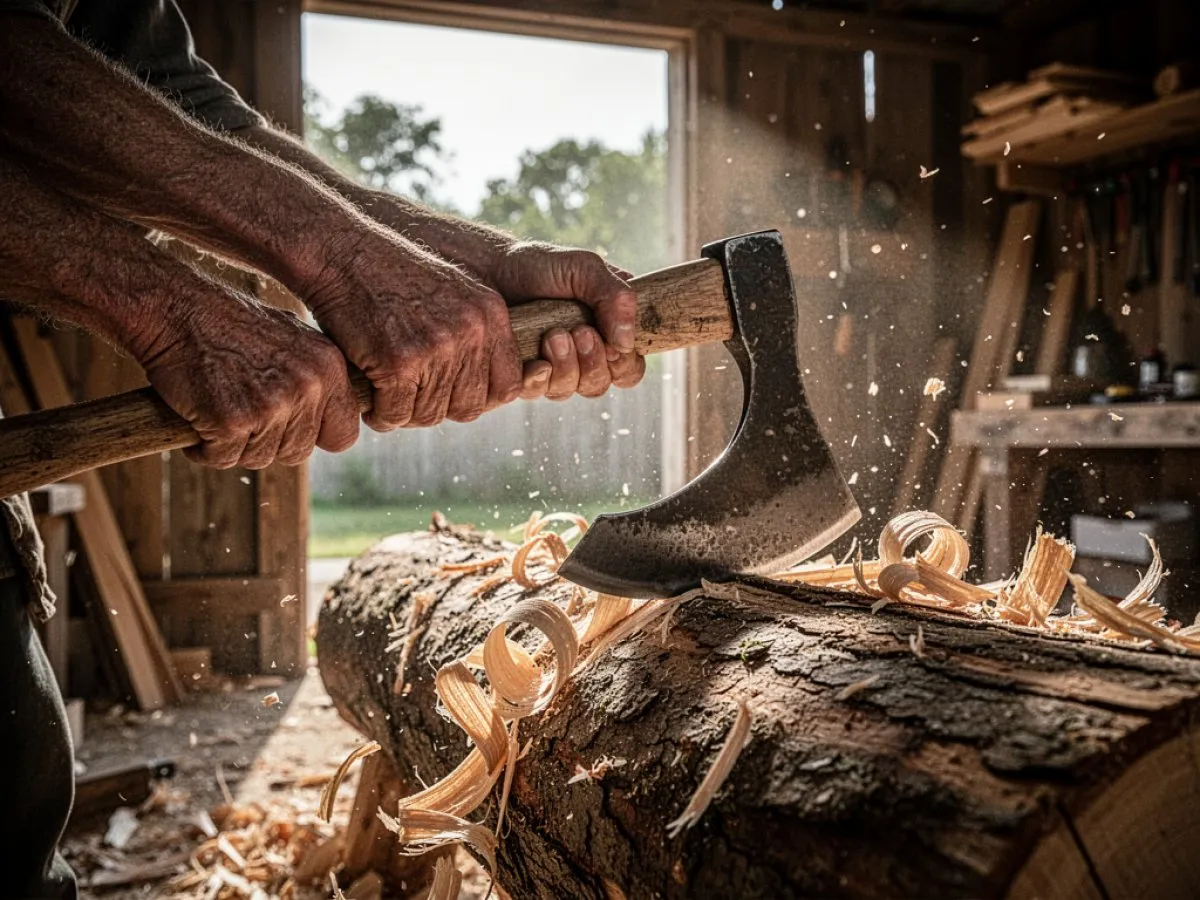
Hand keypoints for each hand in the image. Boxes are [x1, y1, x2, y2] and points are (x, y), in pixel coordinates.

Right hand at [141, 290, 359, 468]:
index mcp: (330, 368)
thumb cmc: (229, 325)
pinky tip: (196, 417)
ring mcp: (272, 405)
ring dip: (234, 445)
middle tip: (239, 415)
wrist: (177, 310)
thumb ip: (315, 378)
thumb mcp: (292, 340)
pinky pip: (222, 458)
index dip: (314, 438)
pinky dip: (204, 448)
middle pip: (297, 453)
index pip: (343, 435)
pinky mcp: (233, 421)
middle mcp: (308, 387)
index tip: (290, 430)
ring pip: (260, 459)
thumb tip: (328, 414)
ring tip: (216, 408)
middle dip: (267, 443)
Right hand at [305, 232, 521, 429]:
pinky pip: (395, 414)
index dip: (478, 397)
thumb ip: (478, 334)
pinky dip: (380, 413)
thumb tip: (494, 390)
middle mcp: (471, 331)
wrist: (344, 253)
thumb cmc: (393, 277)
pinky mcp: (398, 361)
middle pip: (469, 408)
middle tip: (411, 395)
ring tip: (387, 393)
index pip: (507, 386)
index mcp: (491, 315)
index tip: (449, 392)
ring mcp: (436, 347)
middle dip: (438, 407)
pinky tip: (370, 394)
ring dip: (405, 412)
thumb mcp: (455, 293)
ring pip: (430, 415)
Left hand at [487, 242, 645, 399]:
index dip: (624, 363)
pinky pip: (537, 393)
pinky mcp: (521, 375)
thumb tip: (625, 343)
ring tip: (552, 335)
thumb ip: (615, 297)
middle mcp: (580, 355)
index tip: (608, 338)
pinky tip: (534, 361)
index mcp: (605, 332)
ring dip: (566, 367)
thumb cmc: (539, 266)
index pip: (630, 368)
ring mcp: (549, 368)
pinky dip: (539, 379)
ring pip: (570, 391)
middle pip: (600, 384)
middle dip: (592, 361)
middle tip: (578, 331)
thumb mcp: (585, 268)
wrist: (488, 268)